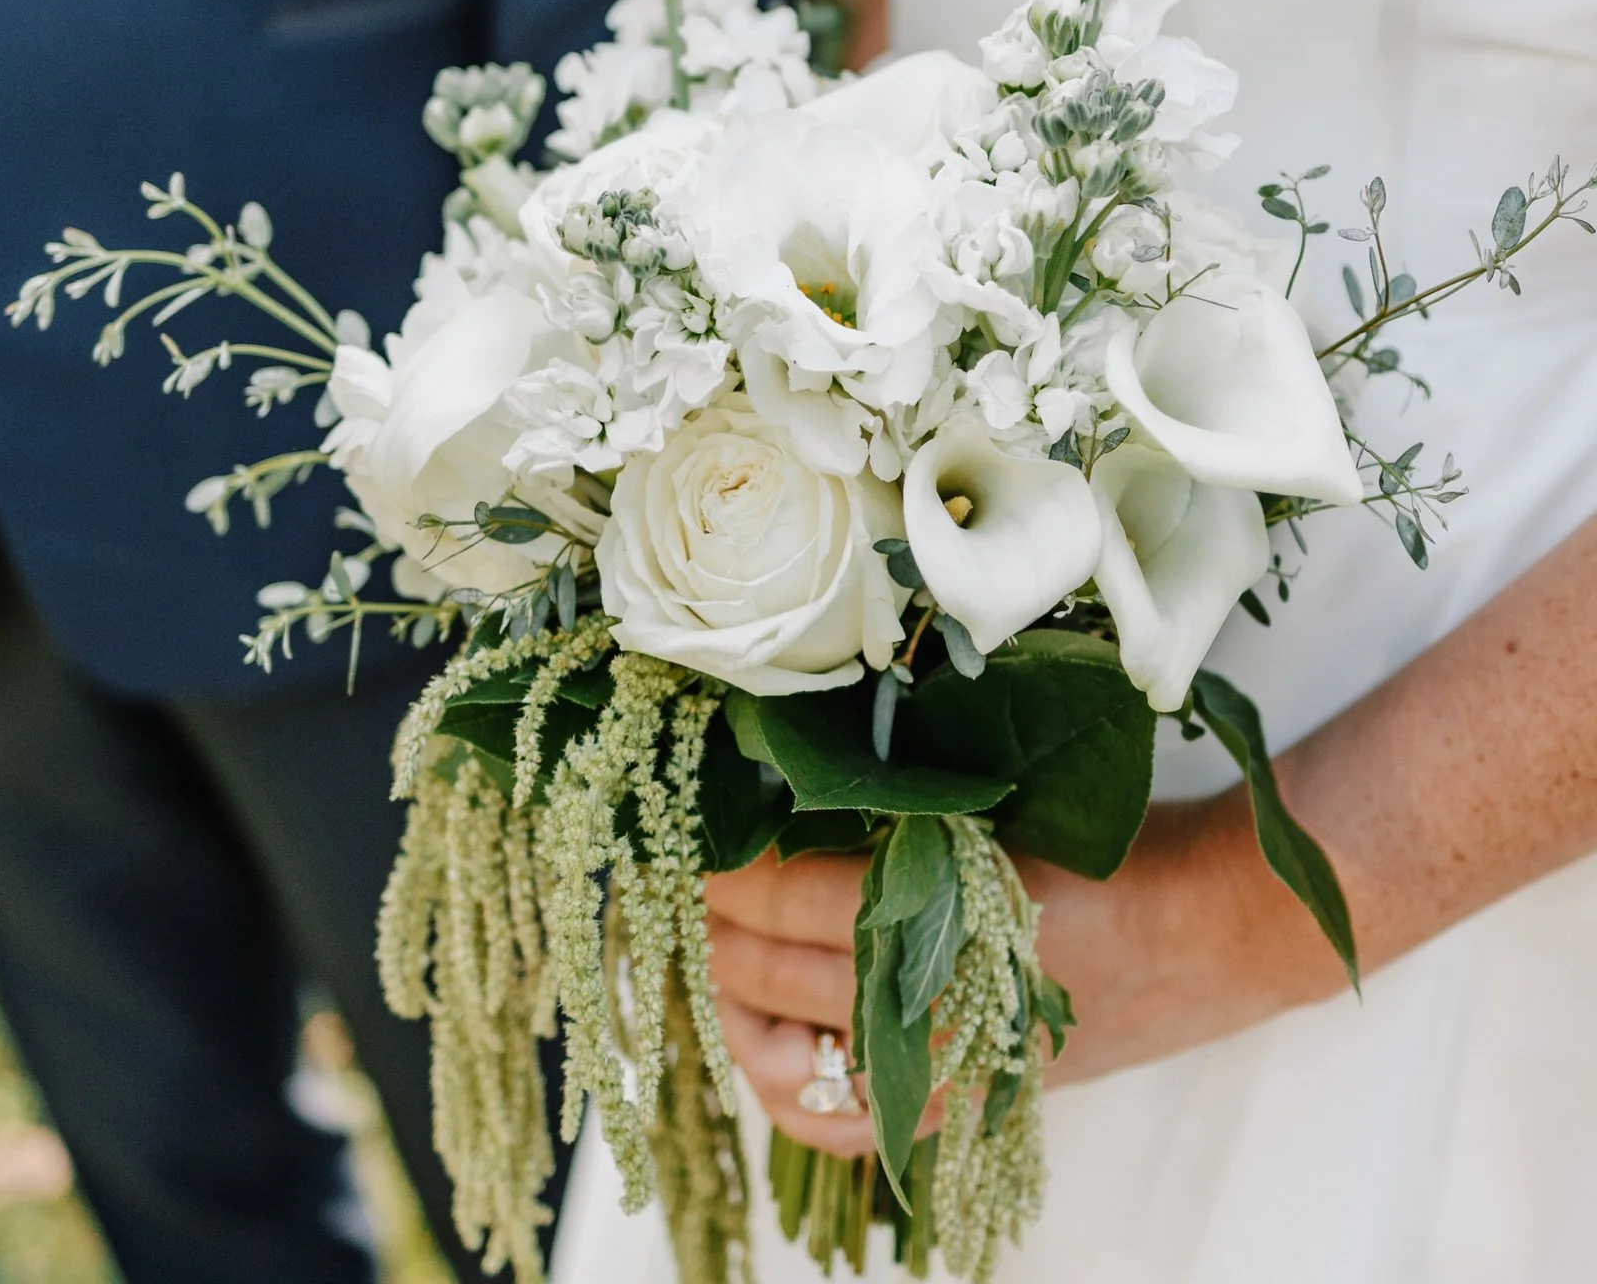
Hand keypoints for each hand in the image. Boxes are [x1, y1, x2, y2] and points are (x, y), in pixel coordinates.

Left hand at [703, 794, 1336, 1141]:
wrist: (1211, 926)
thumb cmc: (1112, 836)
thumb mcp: (1003, 793)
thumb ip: (906, 797)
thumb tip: (788, 767)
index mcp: (955, 907)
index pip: (797, 901)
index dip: (727, 873)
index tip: (688, 839)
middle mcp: (944, 999)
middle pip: (778, 976)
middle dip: (709, 928)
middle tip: (678, 881)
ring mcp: (950, 1064)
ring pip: (794, 1055)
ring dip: (733, 1004)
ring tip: (712, 954)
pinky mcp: (962, 1100)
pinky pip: (847, 1121)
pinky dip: (791, 1088)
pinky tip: (766, 1040)